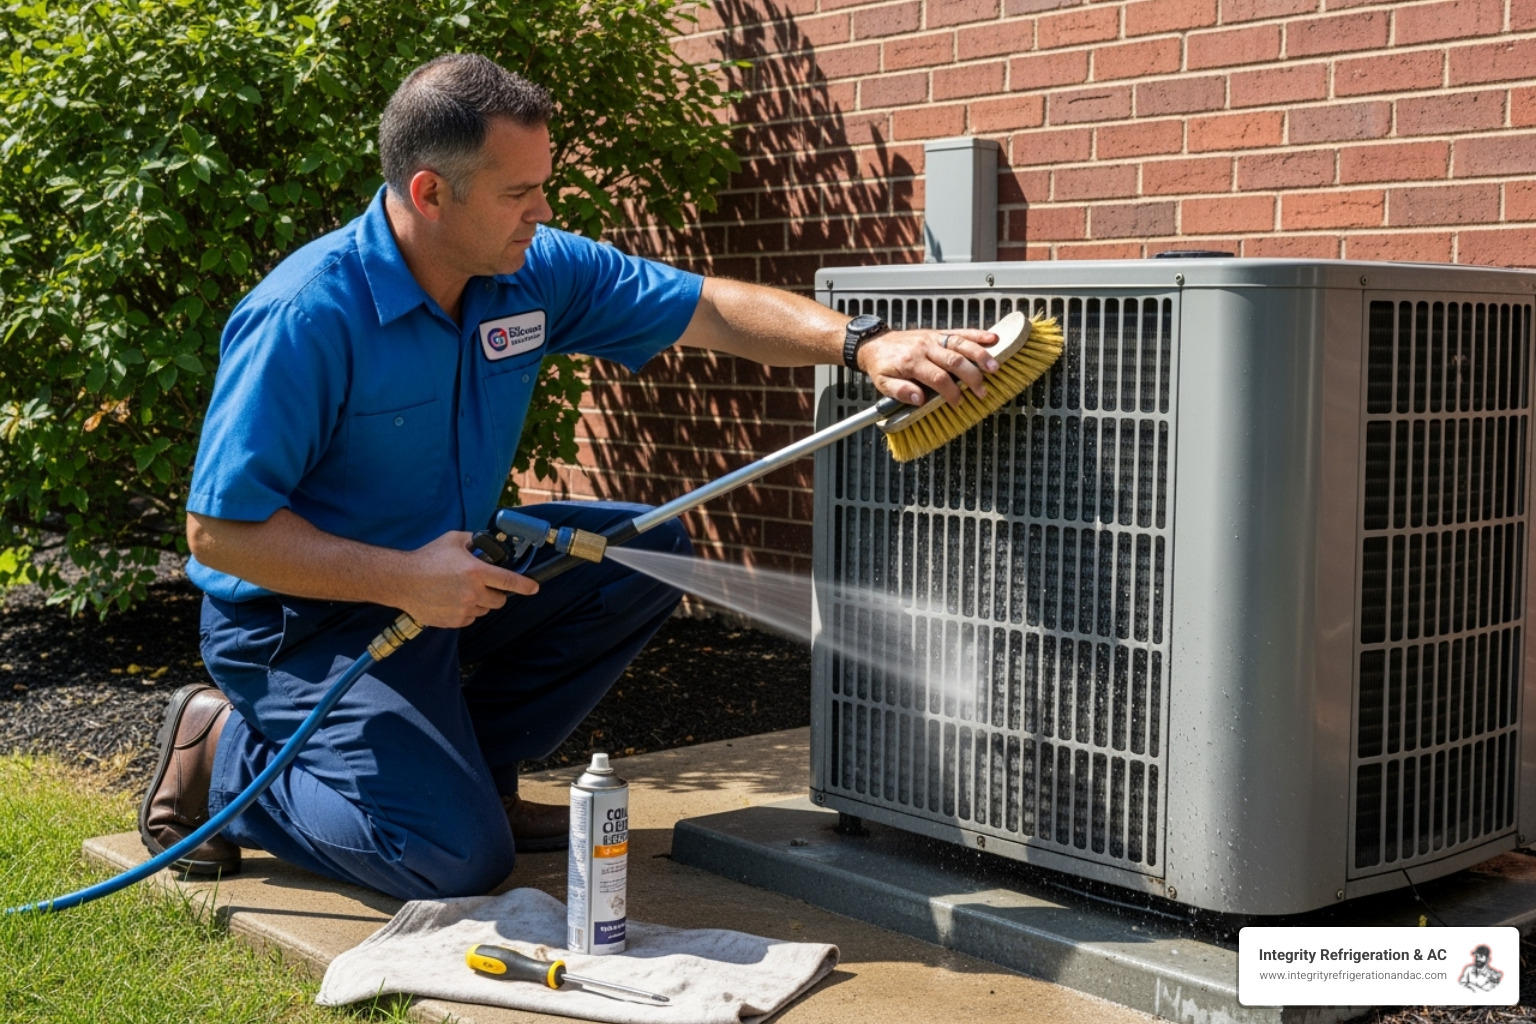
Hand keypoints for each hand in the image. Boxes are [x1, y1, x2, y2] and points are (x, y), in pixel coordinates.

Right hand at [399, 531, 537, 627]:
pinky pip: (469, 619)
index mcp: (476, 572)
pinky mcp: (453, 621)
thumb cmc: (427, 558)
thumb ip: (475, 540)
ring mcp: (462, 609)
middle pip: (499, 600)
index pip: (510, 581)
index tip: (534, 588)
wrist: (402, 580)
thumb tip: (488, 541)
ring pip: (484, 610)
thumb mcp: (453, 540)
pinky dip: (466, 612)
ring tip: (461, 591)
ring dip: (480, 602)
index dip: (526, 586)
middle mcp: (472, 593)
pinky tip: (452, 600)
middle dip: (496, 593)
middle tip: (483, 585)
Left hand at [855, 328, 999, 406]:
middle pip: (954, 361)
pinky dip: (977, 335)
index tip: (958, 403)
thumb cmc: (881, 365)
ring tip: (994, 367)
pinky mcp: (938, 333)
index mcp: (911, 362)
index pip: (938, 378)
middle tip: (982, 391)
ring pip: (960, 344)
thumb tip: (919, 399)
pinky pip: (959, 332)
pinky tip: (992, 338)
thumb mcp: (883, 384)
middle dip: (971, 377)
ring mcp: (933, 339)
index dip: (951, 392)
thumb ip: (900, 392)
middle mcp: (925, 348)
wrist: (874, 344)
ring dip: (980, 355)